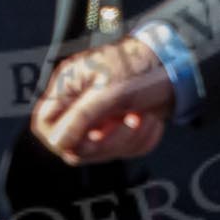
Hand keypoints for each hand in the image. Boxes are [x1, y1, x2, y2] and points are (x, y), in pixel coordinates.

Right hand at [31, 38, 172, 165]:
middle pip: (74, 146)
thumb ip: (80, 117)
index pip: (44, 122)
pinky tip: (150, 120)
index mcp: (69, 85)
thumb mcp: (110, 90)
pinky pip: (121, 152)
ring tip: (143, 116)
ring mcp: (99, 120)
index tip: (89, 136)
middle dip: (107, 141)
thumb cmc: (141, 67)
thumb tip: (56, 141)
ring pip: (99, 153)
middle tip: (129, 121)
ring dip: (128, 140)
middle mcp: (79, 104)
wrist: (176, 67)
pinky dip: (140, 140)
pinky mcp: (118, 131)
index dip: (60, 136)